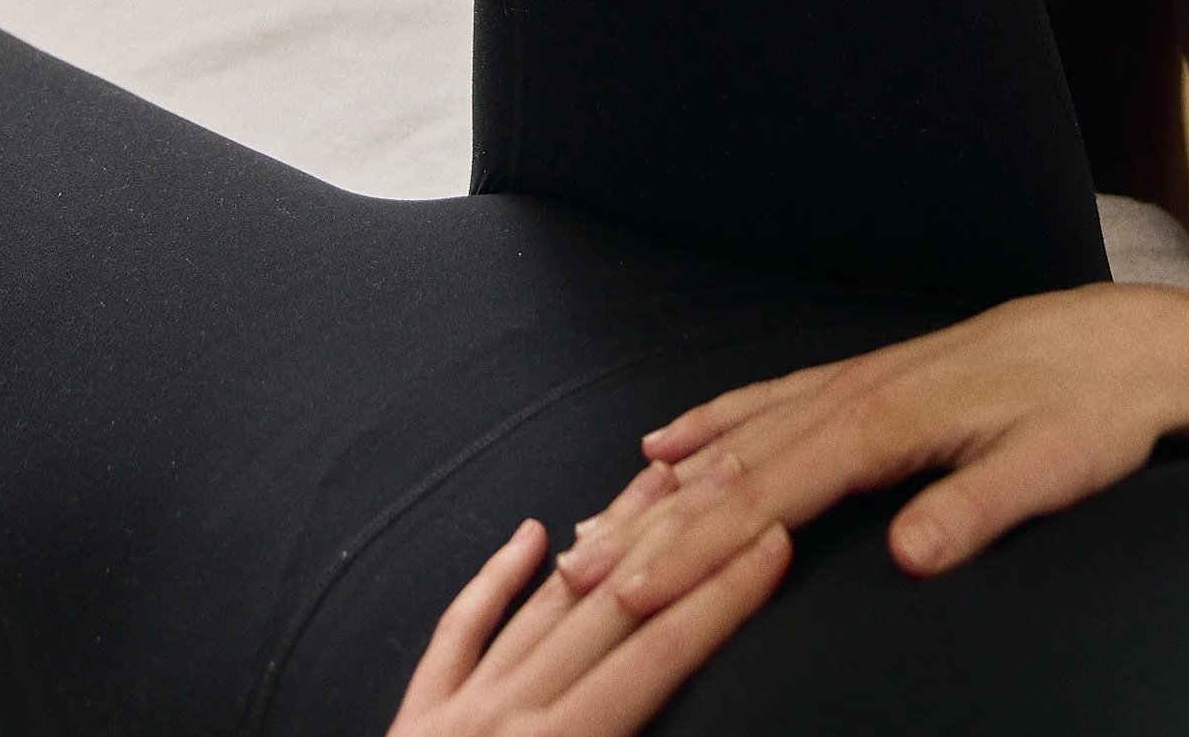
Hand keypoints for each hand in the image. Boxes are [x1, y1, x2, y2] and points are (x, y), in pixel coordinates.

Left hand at [385, 511, 788, 736]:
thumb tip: (698, 730)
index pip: (658, 663)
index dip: (721, 602)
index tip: (772, 545)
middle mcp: (506, 721)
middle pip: (611, 614)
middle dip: (676, 543)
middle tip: (728, 477)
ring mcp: (456, 713)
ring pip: (544, 606)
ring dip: (603, 541)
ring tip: (654, 482)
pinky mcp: (415, 721)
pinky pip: (459, 633)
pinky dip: (493, 580)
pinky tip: (527, 534)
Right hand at [556, 291, 1188, 628]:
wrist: (1130, 341)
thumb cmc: (1092, 413)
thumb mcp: (1051, 471)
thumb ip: (974, 510)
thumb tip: (906, 556)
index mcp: (891, 420)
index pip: (773, 493)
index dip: (699, 544)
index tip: (636, 588)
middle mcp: (860, 391)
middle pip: (736, 465)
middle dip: (656, 522)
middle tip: (581, 576)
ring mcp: (860, 378)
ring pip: (741, 433)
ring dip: (667, 481)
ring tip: (597, 523)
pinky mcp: (872, 378)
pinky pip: (770, 401)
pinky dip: (713, 423)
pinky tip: (671, 441)